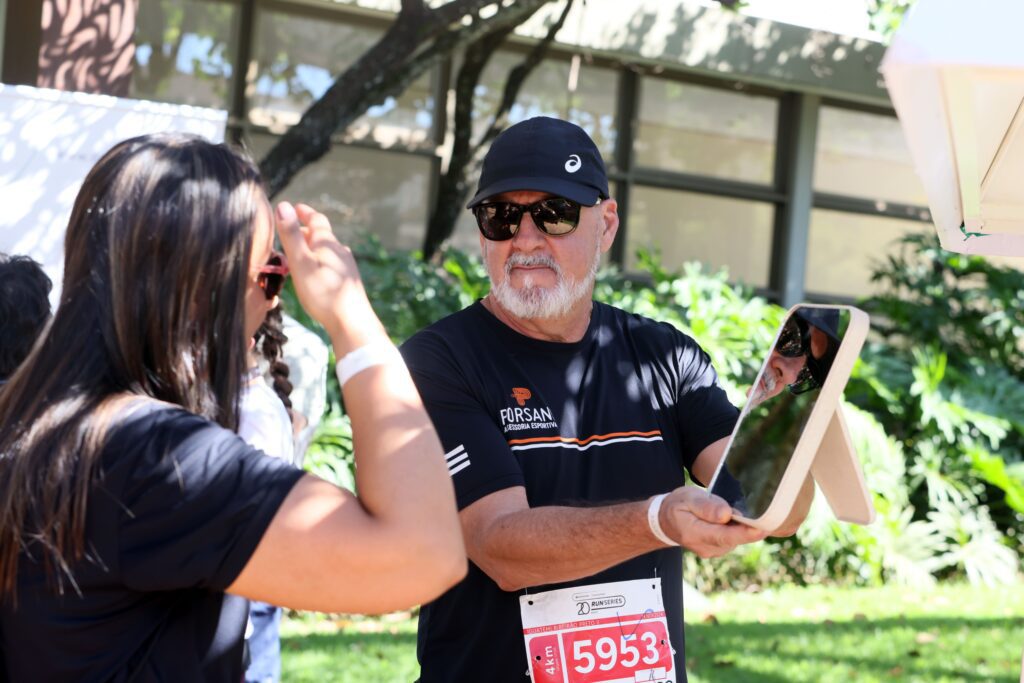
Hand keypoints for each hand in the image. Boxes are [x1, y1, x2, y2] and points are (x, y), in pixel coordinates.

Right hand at [274, 202, 384, 351]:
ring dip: (311, 247)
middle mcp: (340, 251)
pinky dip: (318, 262)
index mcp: (328, 243)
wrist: (351, 322)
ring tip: (297, 252)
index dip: (304, 212)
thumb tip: (283, 205)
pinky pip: (330, 265)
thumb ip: (291, 235)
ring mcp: (346, 267)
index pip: (317, 219)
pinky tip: (314, 273)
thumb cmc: (323, 292)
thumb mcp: (301, 262)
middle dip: (305, 231)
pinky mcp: (348, 282)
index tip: (294, 207)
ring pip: (326, 251)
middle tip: (290, 231)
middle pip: (321, 235)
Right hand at [658, 486, 765, 557]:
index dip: (745, 533)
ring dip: (738, 526)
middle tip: (760, 512)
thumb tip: (726, 514)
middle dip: (747, 527)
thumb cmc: (677, 506)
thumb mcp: (687, 498)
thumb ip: (706, 506)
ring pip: (734, 539)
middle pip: (733, 539)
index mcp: (694, 533)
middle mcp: (705, 548)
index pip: (724, 536)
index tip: (762, 529)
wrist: (664, 522)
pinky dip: (735, 529)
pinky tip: (728, 519)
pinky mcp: (717, 550)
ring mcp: (711, 551)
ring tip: (726, 510)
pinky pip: (732, 539)